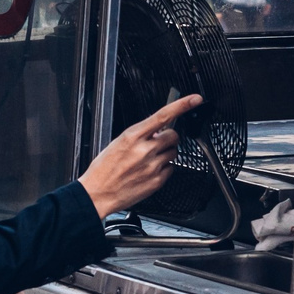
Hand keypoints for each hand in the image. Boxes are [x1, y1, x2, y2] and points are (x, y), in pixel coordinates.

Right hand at [78, 95, 199, 217]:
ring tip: (147, 161)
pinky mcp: (157, 181)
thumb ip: (140, 135)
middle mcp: (145, 150)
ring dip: (165, 154)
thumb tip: (158, 129)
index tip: (195, 99)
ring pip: (174, 153)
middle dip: (168, 138)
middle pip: (174, 136)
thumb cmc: (104, 169)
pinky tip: (148, 172)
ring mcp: (153, 166)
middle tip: (156, 144)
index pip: (163, 116)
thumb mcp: (118, 143)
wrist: (98, 193)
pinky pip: (171, 169)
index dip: (182, 105)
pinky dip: (163, 169)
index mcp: (132, 136)